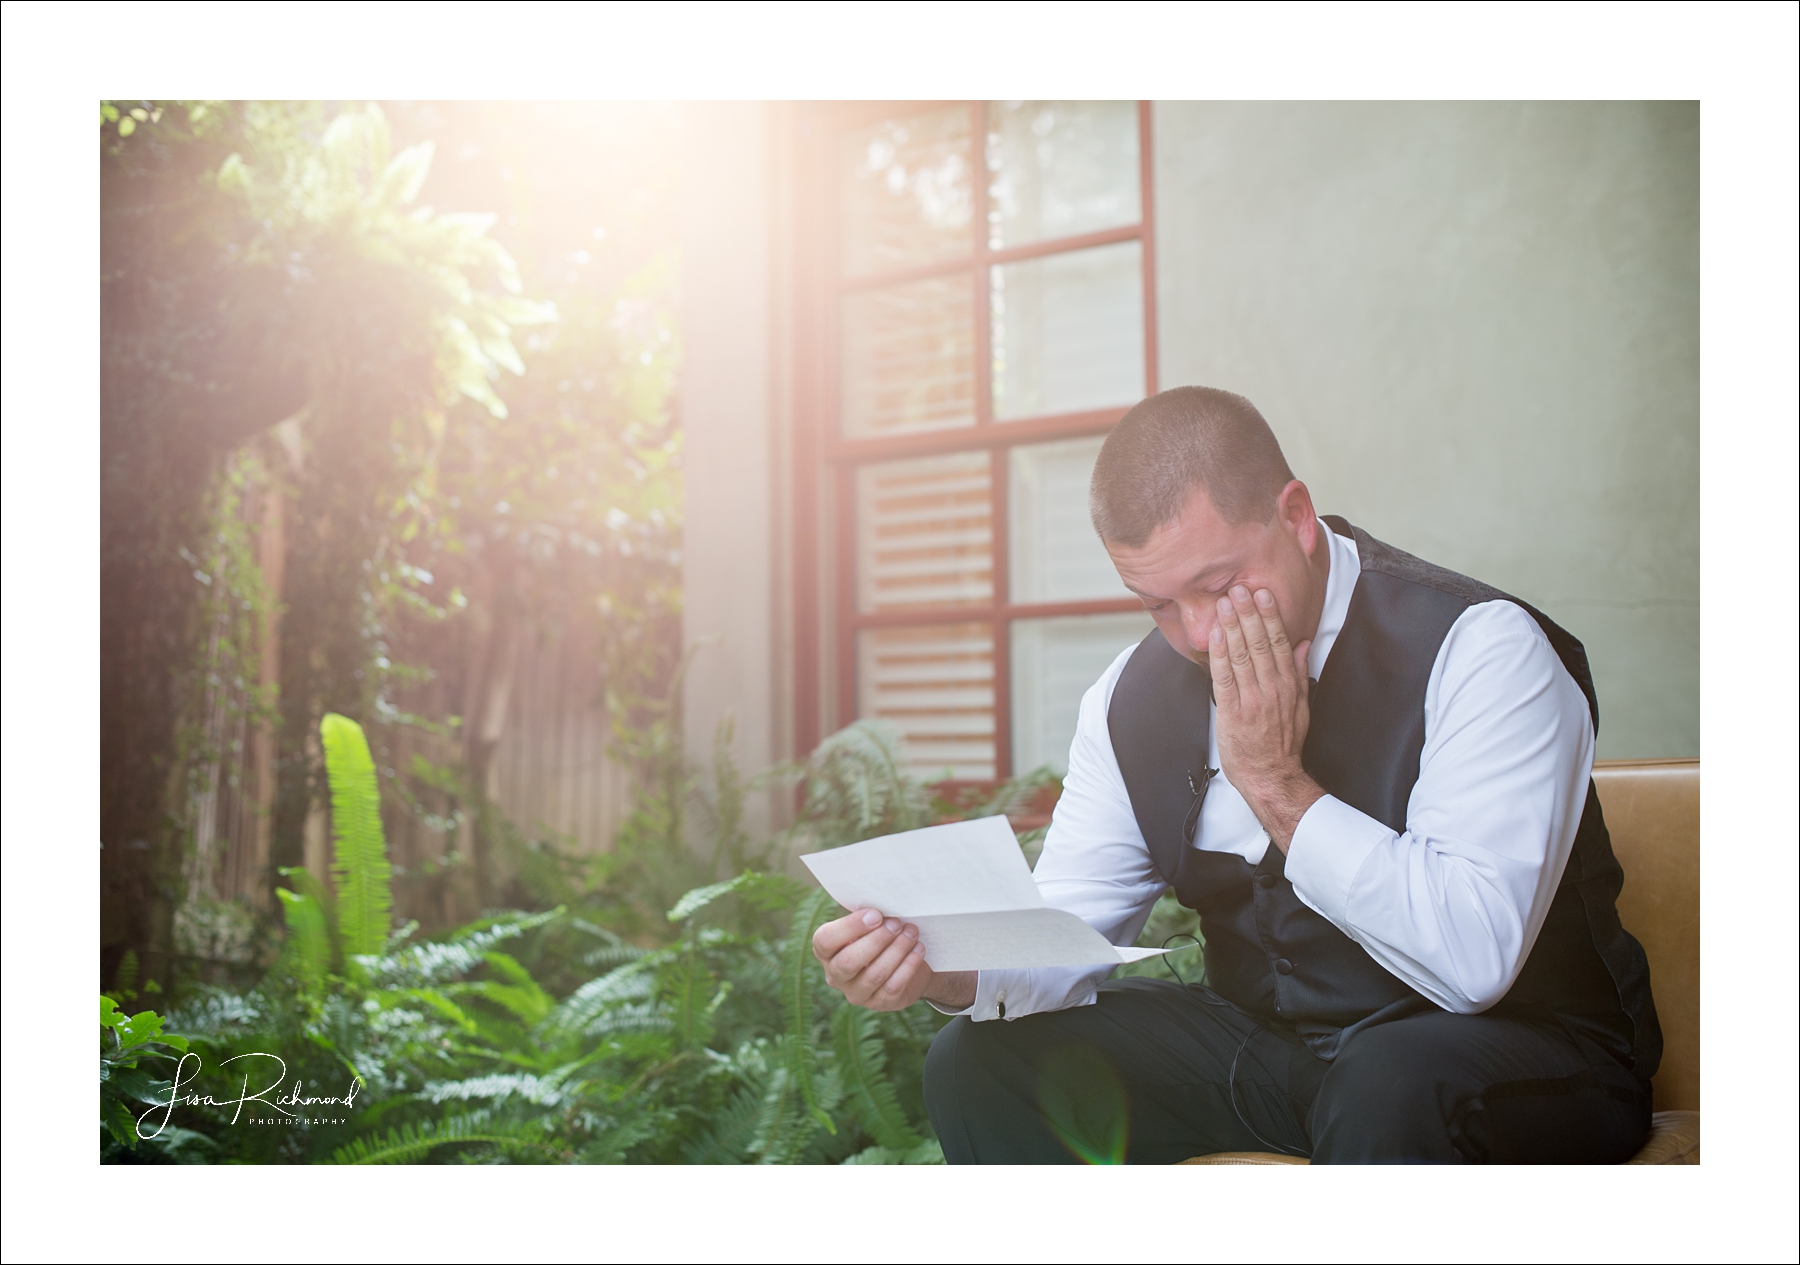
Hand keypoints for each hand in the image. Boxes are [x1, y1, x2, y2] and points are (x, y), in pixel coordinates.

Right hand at [812, 908, 974, 1011]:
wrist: (905, 963)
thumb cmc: (880, 935)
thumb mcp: (870, 924)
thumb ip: (867, 916)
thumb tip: (881, 903)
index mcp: (826, 951)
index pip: (825, 941)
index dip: (850, 927)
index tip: (876, 915)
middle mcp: (835, 975)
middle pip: (849, 961)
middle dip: (877, 940)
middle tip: (896, 923)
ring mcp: (856, 993)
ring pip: (874, 974)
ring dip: (896, 950)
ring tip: (912, 932)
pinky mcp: (878, 1004)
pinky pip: (893, 986)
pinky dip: (908, 966)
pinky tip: (918, 950)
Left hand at [1209, 585, 1325, 851]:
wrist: (1271, 775)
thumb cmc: (1284, 742)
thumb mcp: (1302, 705)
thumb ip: (1299, 672)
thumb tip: (1301, 643)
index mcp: (1288, 685)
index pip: (1278, 643)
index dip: (1269, 616)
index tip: (1262, 594)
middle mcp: (1271, 689)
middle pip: (1259, 643)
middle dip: (1248, 613)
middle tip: (1239, 588)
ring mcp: (1252, 700)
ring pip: (1241, 655)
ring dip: (1232, 626)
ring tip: (1225, 603)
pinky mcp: (1232, 712)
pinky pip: (1224, 677)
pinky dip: (1219, 654)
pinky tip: (1215, 634)